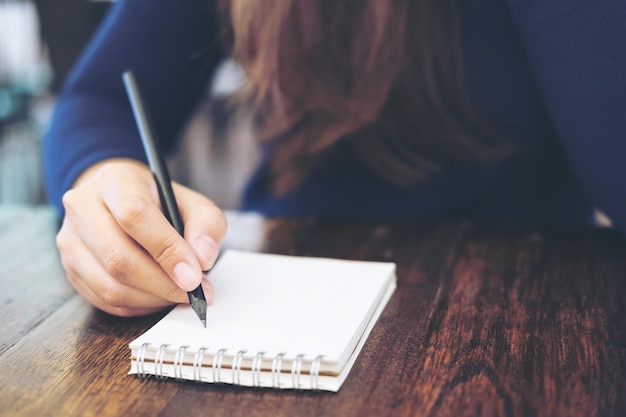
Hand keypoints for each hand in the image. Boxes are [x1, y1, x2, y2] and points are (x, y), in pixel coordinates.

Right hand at [56, 159, 226, 316]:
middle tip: (195, 292)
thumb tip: (202, 259)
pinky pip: (105, 301)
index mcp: (115, 181)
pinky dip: (139, 306)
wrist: (119, 201)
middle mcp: (83, 208)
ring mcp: (70, 241)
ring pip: (110, 286)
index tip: (194, 275)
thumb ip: (206, 224)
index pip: (134, 215)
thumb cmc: (159, 202)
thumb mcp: (191, 202)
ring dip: (153, 299)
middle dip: (164, 284)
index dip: (167, 250)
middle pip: (119, 258)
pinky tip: (159, 296)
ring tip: (180, 294)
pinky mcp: (71, 269)